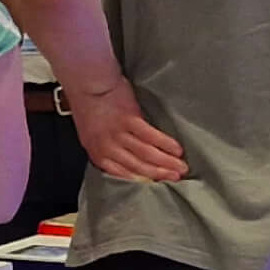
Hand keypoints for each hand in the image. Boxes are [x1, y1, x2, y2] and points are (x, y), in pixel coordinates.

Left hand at [68, 77, 188, 182]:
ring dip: (167, 162)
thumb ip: (108, 149)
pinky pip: (151, 136)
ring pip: (146, 154)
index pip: (122, 174)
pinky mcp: (129, 120)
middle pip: (138, 167)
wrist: (87, 84)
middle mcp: (107, 148)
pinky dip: (165, 144)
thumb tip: (128, 160)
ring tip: (181, 167)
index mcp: (97, 153)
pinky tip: (176, 149)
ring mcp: (118, 135)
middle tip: (177, 178)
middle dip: (160, 174)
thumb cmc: (89, 106)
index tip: (158, 184)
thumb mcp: (93, 135)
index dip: (143, 180)